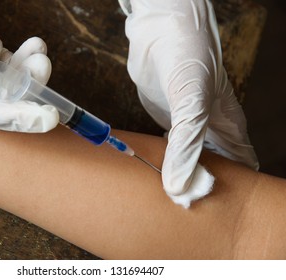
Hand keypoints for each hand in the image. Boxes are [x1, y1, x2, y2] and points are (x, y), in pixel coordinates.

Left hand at [119, 0, 258, 205]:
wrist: (160, 29)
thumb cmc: (188, 57)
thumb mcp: (193, 103)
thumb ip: (187, 144)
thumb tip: (179, 186)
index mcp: (228, 127)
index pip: (242, 167)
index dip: (233, 190)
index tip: (217, 213)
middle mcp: (209, 129)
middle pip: (212, 168)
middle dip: (201, 187)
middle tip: (185, 211)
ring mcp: (186, 125)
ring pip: (187, 159)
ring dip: (177, 176)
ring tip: (166, 198)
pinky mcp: (166, 120)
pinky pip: (164, 147)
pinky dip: (159, 161)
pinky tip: (150, 172)